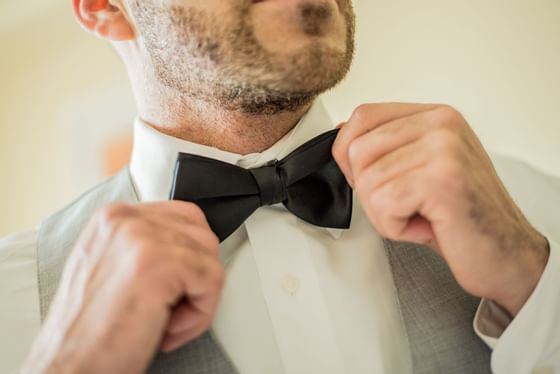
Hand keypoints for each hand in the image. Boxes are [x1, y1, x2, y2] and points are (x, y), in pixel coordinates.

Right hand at [22, 202, 223, 373]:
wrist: (69, 369)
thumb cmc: (91, 333)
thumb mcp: (112, 269)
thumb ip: (145, 246)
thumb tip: (188, 245)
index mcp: (114, 217)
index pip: (183, 216)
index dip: (190, 258)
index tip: (171, 289)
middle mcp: (125, 219)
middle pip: (202, 234)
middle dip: (197, 277)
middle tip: (169, 309)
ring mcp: (141, 237)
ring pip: (210, 257)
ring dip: (198, 298)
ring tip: (165, 320)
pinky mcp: (158, 263)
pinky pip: (212, 279)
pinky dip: (200, 313)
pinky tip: (168, 329)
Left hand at [333, 103, 549, 315]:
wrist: (507, 254)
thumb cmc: (463, 216)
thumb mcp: (421, 170)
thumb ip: (388, 148)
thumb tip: (342, 137)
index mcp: (435, 117)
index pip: (363, 116)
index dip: (348, 153)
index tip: (369, 179)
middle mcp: (441, 125)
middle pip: (358, 152)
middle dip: (370, 193)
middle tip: (406, 206)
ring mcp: (443, 149)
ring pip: (367, 182)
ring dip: (385, 215)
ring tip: (421, 216)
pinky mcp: (442, 179)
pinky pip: (383, 204)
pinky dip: (396, 228)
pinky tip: (427, 226)